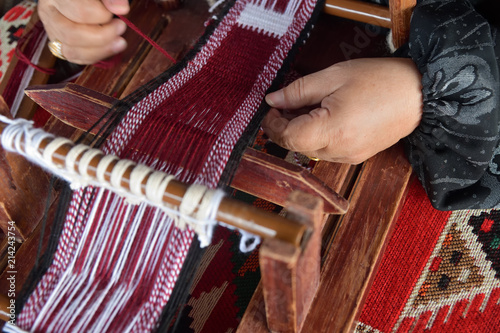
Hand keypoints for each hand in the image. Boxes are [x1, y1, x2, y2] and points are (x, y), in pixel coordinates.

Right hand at [38, 0, 129, 63]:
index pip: (80, 11)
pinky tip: (109, 48)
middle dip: (102, 36)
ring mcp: (51, 29)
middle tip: (120, 28)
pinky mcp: (58, 43)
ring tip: (119, 42)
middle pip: (72, 34)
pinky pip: (74, 57)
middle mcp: (49, 12)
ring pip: (71, 51)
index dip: (103, 16)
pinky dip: (94, 56)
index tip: (119, 12)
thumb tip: (122, 9)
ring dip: (100, 50)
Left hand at [262, 58, 422, 163]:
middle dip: (285, 126)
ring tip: (309, 107)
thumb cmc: (380, 81)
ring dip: (301, 132)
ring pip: (310, 150)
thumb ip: (298, 91)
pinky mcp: (356, 156)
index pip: (288, 138)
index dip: (273, 124)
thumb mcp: (333, 76)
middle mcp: (340, 150)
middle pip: (297, 146)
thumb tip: (273, 100)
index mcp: (332, 130)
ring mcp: (349, 157)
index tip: (271, 109)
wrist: (418, 95)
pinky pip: (326, 151)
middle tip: (287, 103)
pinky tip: (324, 117)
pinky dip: (317, 137)